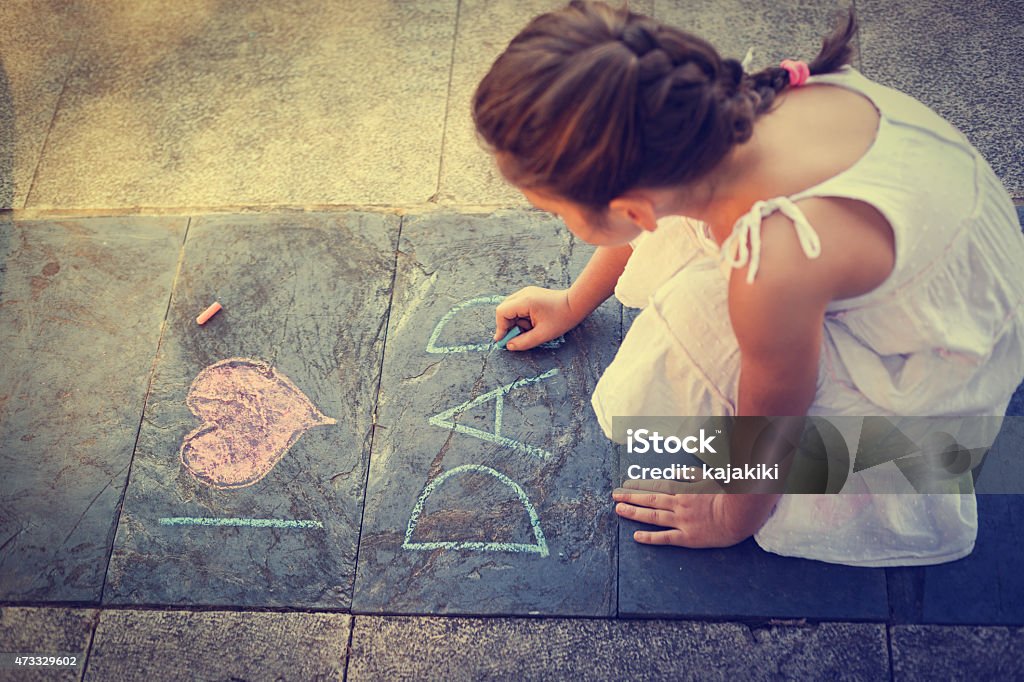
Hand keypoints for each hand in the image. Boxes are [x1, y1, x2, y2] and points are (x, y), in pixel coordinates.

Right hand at [493, 286, 585, 350]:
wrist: (576, 304)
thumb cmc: (562, 318)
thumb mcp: (543, 335)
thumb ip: (524, 342)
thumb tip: (509, 346)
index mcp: (525, 301)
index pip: (502, 312)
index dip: (500, 327)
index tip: (503, 340)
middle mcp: (523, 293)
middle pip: (504, 309)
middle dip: (508, 325)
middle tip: (517, 336)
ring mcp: (527, 292)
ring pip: (511, 309)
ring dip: (516, 321)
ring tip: (531, 328)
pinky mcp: (531, 294)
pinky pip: (518, 306)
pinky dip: (521, 317)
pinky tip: (533, 322)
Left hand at [612, 478, 779, 547]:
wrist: (739, 515)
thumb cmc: (728, 495)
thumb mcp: (710, 477)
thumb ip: (691, 475)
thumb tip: (676, 472)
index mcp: (684, 490)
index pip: (656, 486)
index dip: (639, 485)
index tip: (625, 484)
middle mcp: (679, 505)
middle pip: (650, 500)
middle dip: (631, 497)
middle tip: (614, 496)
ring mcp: (681, 522)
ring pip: (653, 517)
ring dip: (635, 513)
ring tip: (619, 510)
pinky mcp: (688, 538)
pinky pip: (665, 538)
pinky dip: (650, 537)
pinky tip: (636, 536)